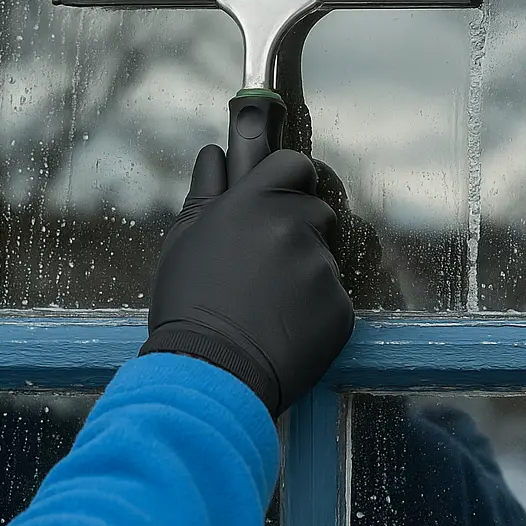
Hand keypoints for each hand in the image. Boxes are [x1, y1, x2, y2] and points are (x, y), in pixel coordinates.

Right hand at [142, 146, 354, 415]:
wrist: (210, 374)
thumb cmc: (187, 306)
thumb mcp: (184, 240)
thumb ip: (207, 190)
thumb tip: (215, 152)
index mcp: (252, 202)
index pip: (294, 164)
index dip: (290, 180)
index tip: (278, 201)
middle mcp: (292, 226)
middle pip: (316, 210)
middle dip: (298, 230)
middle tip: (264, 268)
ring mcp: (321, 266)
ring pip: (324, 257)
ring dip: (305, 272)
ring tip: (268, 305)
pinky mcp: (340, 307)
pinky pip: (334, 298)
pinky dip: (315, 311)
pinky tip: (284, 329)